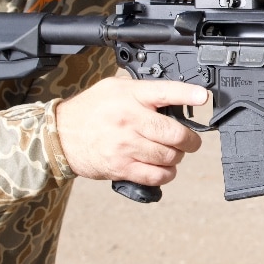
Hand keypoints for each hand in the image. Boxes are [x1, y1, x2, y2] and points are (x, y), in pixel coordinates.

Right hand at [55, 77, 209, 189]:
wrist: (60, 135)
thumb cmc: (90, 110)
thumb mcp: (113, 87)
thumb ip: (141, 90)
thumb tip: (174, 95)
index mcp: (129, 96)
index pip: (165, 92)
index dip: (187, 94)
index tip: (202, 97)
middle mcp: (129, 120)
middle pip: (175, 133)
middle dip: (190, 140)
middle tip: (190, 140)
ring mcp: (125, 146)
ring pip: (169, 156)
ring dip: (177, 157)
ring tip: (172, 153)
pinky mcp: (121, 167)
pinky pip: (156, 175)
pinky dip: (166, 174)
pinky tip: (163, 168)